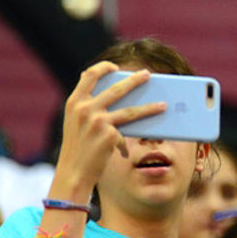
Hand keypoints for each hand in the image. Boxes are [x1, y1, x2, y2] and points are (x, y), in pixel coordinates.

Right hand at [55, 62, 165, 194]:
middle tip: (148, 74)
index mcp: (74, 102)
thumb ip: (87, 107)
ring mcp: (97, 121)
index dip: (103, 67)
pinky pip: (127, 134)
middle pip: (116, 89)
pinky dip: (128, 141)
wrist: (73, 172)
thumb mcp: (76, 122)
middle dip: (135, 80)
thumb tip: (110, 93)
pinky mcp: (109, 135)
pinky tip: (129, 149)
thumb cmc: (78, 147)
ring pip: (131, 111)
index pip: (89, 75)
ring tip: (163, 105)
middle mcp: (85, 108)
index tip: (115, 65)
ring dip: (150, 107)